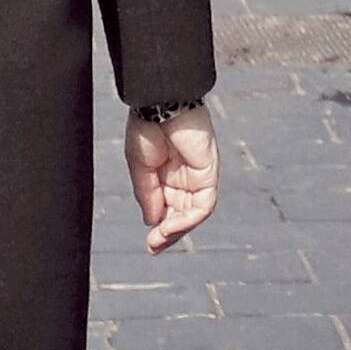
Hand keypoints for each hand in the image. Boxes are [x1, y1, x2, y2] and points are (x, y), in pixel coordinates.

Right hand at [129, 103, 220, 250]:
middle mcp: (185, 177)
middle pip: (183, 214)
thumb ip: (148, 194)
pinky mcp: (210, 171)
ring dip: (178, 230)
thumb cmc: (146, 127)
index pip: (169, 208)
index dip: (160, 227)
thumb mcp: (140, 167)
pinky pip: (204, 204)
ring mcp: (199, 174)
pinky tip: (170, 226)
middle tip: (154, 247)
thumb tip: (153, 222)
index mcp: (166, 174)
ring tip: (159, 239)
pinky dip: (189, 219)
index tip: (150, 244)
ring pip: (194, 213)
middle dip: (169, 234)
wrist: (158, 102)